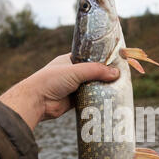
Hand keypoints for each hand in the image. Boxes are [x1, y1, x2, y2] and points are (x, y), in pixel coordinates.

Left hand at [0, 53, 118, 129]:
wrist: (36, 102)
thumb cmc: (51, 80)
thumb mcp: (75, 71)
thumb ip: (95, 71)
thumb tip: (116, 73)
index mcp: (70, 60)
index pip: (89, 57)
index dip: (102, 58)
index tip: (116, 60)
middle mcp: (72, 73)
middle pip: (93, 73)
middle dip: (105, 75)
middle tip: (121, 76)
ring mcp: (73, 87)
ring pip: (92, 86)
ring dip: (102, 88)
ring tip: (119, 87)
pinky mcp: (74, 100)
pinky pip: (89, 99)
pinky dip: (97, 99)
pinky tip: (109, 99)